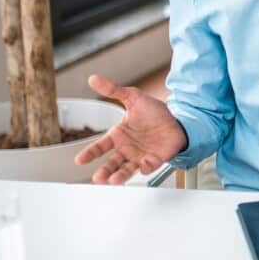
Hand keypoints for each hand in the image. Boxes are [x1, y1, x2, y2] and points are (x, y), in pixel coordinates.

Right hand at [74, 74, 188, 183]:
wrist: (178, 118)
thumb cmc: (155, 111)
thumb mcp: (133, 97)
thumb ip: (113, 90)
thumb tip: (94, 78)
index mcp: (119, 135)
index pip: (100, 146)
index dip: (90, 153)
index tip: (80, 160)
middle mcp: (127, 148)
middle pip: (111, 163)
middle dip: (104, 171)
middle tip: (98, 178)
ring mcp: (140, 155)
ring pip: (126, 169)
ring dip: (119, 176)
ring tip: (113, 180)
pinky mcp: (155, 160)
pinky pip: (148, 167)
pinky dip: (145, 168)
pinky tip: (142, 166)